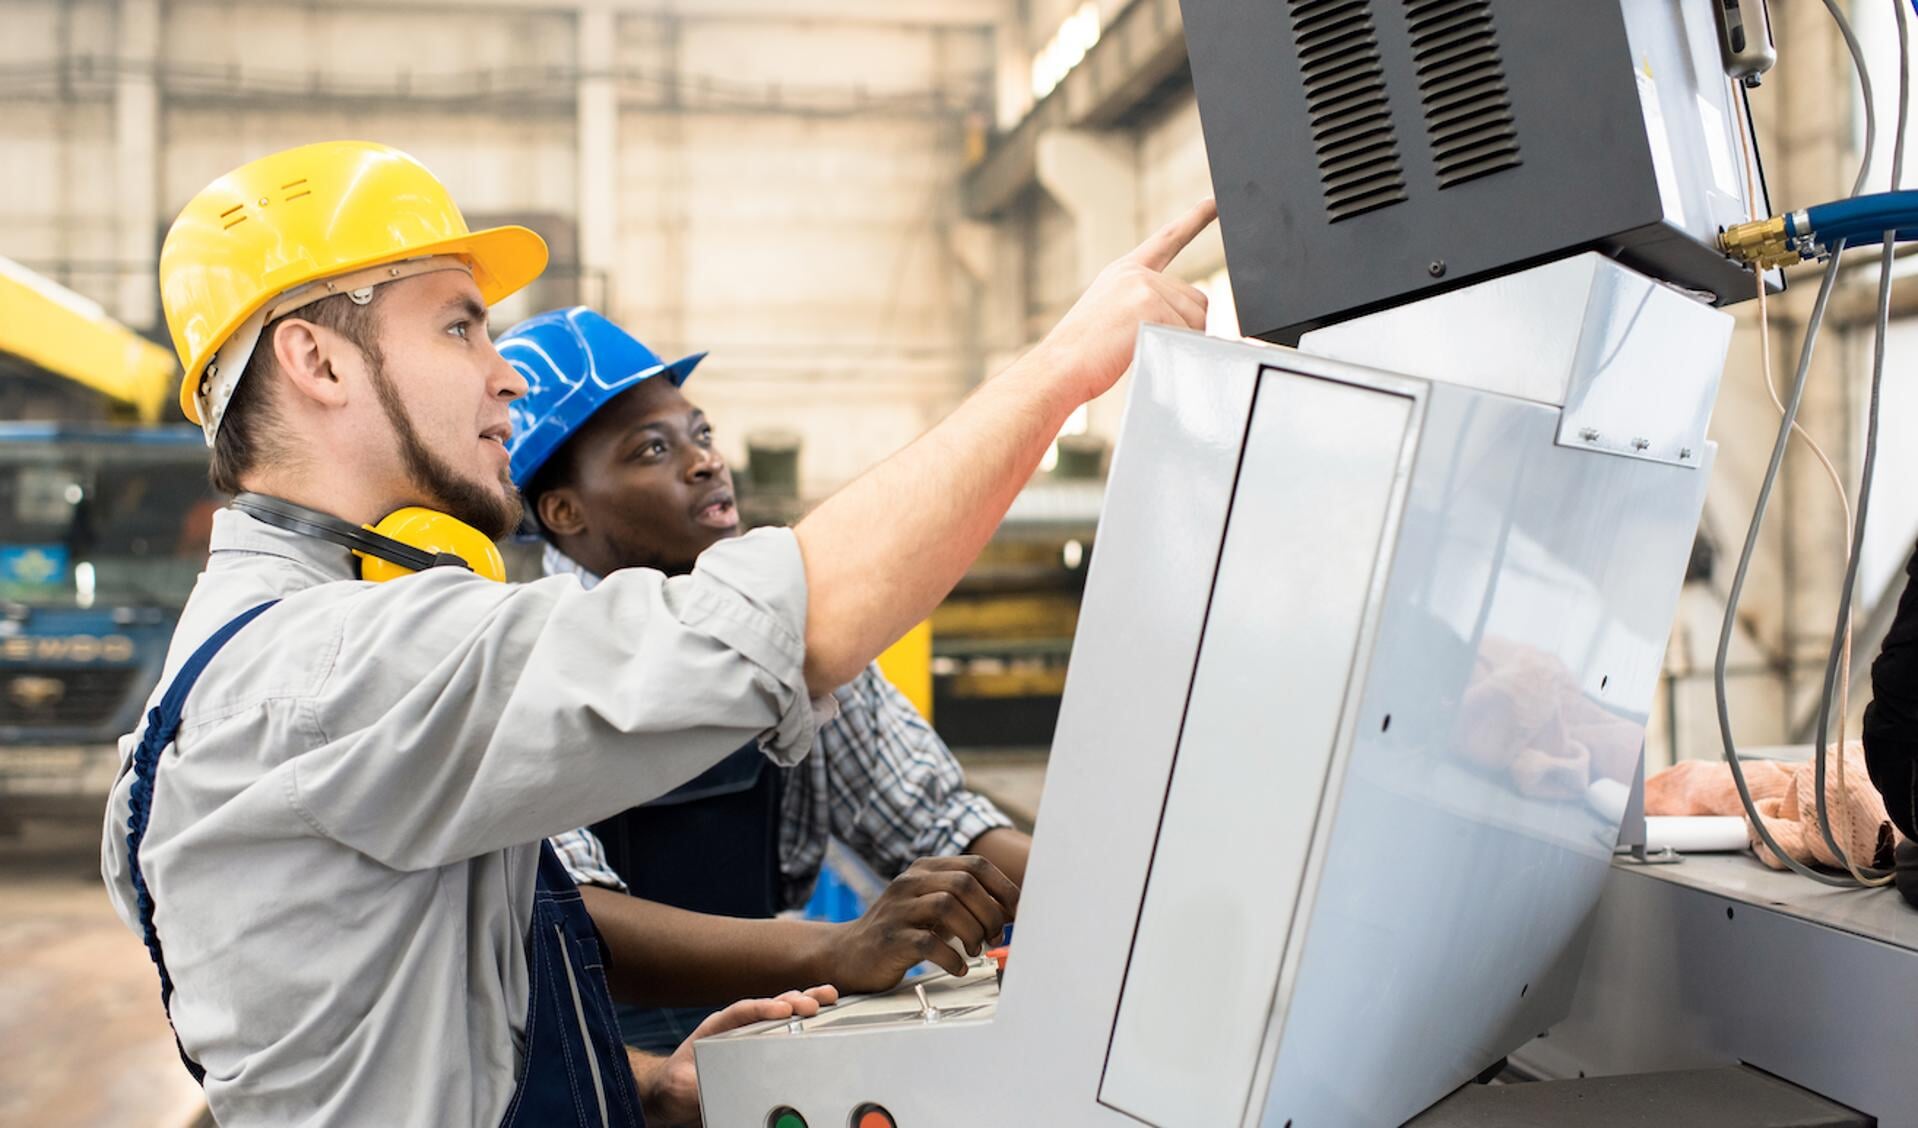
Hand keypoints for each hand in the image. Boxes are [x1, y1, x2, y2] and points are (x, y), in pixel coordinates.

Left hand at [635, 986, 839, 1125]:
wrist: (675, 1095)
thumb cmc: (677, 1085)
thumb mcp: (677, 1086)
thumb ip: (688, 1084)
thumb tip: (703, 1086)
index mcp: (717, 1029)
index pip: (741, 1012)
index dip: (762, 1008)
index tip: (782, 1011)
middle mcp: (739, 1028)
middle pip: (769, 1006)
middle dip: (793, 1001)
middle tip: (814, 1003)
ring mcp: (754, 1037)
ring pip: (784, 1013)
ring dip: (806, 1002)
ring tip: (829, 996)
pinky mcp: (766, 1051)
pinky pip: (791, 1032)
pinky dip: (809, 1022)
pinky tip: (828, 1015)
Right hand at [826, 855, 1018, 991]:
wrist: (850, 954)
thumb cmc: (902, 931)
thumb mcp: (930, 906)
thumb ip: (963, 901)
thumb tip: (1010, 912)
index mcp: (925, 869)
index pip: (976, 865)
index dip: (1004, 888)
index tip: (1017, 913)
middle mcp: (910, 882)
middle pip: (964, 883)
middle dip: (989, 913)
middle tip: (993, 937)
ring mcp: (898, 909)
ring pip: (948, 906)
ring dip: (972, 932)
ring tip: (975, 950)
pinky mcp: (891, 939)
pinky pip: (930, 943)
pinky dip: (952, 957)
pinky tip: (957, 967)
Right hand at [1028, 198, 1217, 404]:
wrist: (1058, 368)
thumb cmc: (1083, 357)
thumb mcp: (1114, 319)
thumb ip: (1148, 308)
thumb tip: (1193, 322)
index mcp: (1124, 272)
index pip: (1166, 241)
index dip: (1194, 220)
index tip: (1213, 203)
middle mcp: (1135, 273)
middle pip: (1195, 302)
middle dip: (1187, 331)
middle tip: (1150, 347)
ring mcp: (1142, 286)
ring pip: (1195, 321)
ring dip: (1180, 344)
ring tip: (1140, 352)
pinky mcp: (1148, 304)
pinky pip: (1186, 335)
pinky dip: (1174, 353)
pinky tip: (1142, 354)